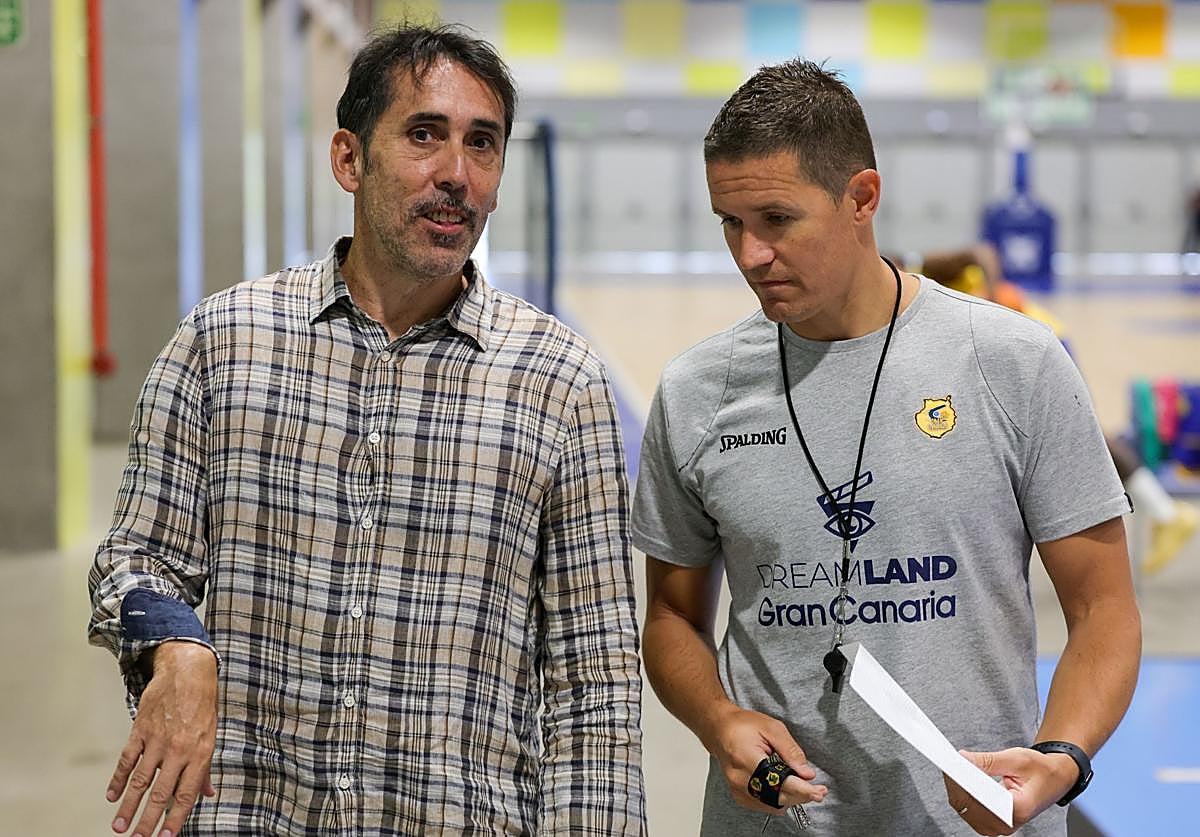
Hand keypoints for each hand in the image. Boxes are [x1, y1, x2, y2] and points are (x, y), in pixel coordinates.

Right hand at [108, 641, 217, 836]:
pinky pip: (127, 760)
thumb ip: (205, 768)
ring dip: (128, 807)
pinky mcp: (141, 730)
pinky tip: (112, 797)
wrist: (188, 671)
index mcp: (199, 752)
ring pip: (140, 780)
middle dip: (147, 821)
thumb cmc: (202, 704)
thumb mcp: (210, 735)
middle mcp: (179, 749)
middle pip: (160, 792)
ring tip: (119, 827)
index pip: (186, 793)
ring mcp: (158, 740)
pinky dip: (118, 779)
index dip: (176, 817)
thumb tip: (208, 793)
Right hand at [702, 706, 827, 816]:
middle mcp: (740, 778)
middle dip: (801, 796)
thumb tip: (806, 772)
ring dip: (791, 799)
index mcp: (746, 758)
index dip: (802, 789)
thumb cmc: (741, 725)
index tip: (818, 791)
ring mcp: (738, 789)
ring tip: (805, 789)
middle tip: (819, 791)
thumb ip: (790, 750)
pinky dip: (779, 800)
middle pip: (777, 798)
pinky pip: (764, 805)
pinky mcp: (740, 795)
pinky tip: (787, 790)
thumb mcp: (771, 727)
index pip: (779, 782)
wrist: (720, 729)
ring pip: (772, 805)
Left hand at [944, 747, 1078, 835]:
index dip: (963, 781)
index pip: (980, 798)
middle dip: (955, 781)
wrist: (1054, 780)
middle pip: (967, 805)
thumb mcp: (1017, 759)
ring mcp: (998, 825)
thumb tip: (962, 758)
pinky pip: (967, 808)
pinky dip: (960, 791)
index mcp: (1017, 809)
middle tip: (948, 760)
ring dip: (955, 786)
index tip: (952, 765)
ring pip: (964, 808)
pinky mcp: (991, 821)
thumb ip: (988, 760)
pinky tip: (958, 776)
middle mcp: (1006, 823)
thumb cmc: (1041, 771)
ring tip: (953, 766)